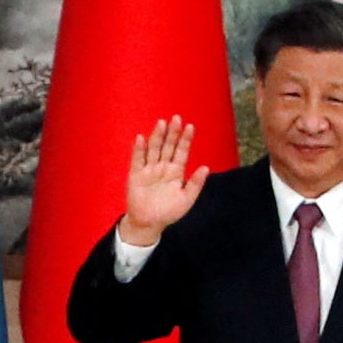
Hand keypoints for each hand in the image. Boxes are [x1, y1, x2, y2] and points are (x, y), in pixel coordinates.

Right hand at [118, 116, 207, 248]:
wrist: (149, 223)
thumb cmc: (169, 212)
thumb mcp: (186, 199)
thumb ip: (195, 184)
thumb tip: (206, 167)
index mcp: (176, 171)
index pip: (182, 151)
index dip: (186, 139)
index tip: (190, 126)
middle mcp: (163, 167)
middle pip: (168, 146)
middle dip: (172, 133)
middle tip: (176, 118)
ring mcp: (149, 169)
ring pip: (154, 149)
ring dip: (157, 136)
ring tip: (161, 123)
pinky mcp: (136, 175)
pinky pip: (137, 160)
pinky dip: (139, 150)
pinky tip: (141, 139)